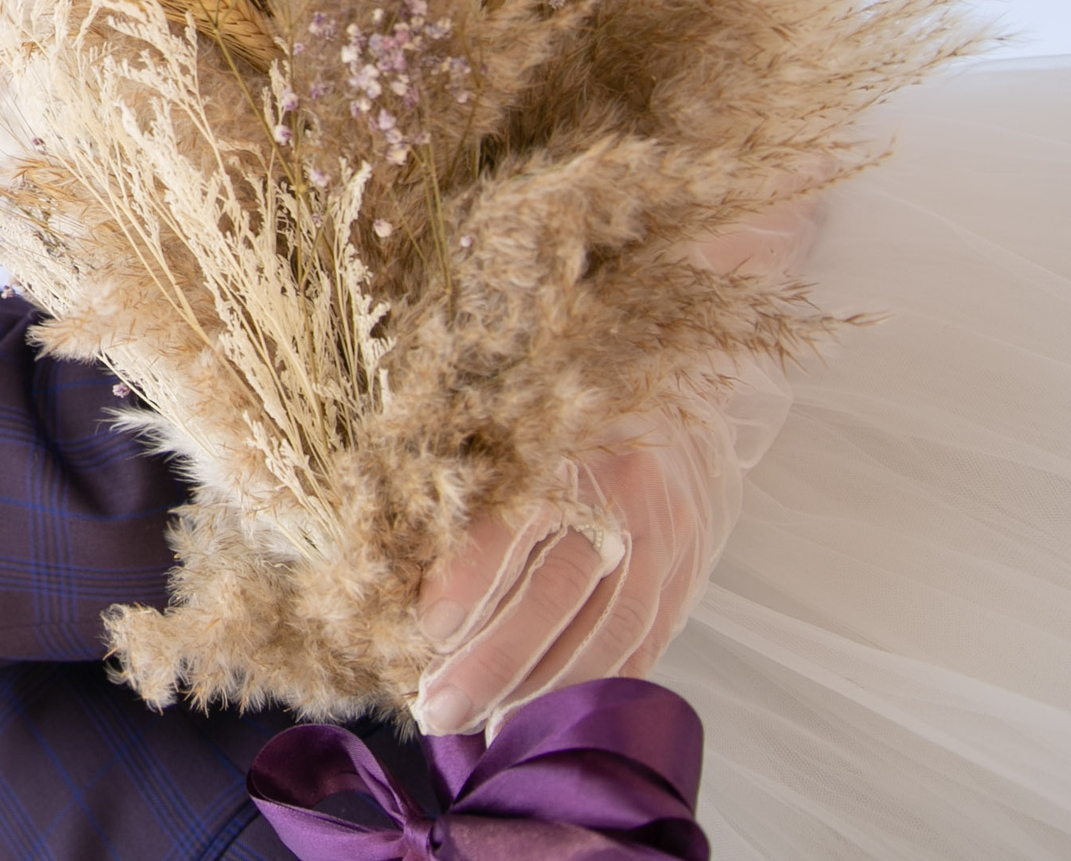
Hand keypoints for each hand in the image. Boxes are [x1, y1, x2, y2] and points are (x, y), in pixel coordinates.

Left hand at [409, 193, 818, 735]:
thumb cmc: (570, 360)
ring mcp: (672, 532)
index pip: (520, 517)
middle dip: (490, 660)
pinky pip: (646, 641)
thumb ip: (461, 434)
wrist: (693, 342)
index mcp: (576, 431)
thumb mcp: (512, 376)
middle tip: (430, 707)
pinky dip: (594, 685)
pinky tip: (545, 713)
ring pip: (605, 631)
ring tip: (474, 728)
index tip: (422, 623)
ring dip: (537, 687)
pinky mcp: (691, 564)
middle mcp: (631, 486)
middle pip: (557, 591)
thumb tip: (377, 502)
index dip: (471, 575)